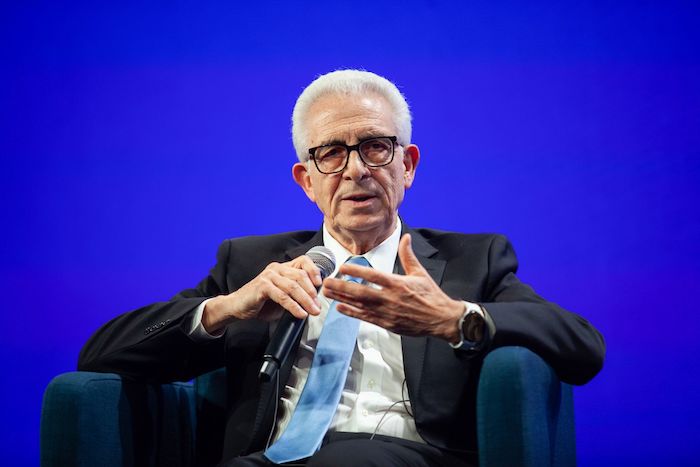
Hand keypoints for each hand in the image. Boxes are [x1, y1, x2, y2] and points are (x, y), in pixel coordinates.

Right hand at [203, 255, 322, 333]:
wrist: (238, 307)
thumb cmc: (261, 303)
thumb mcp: (283, 297)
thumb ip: (297, 295)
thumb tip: (315, 302)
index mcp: (283, 268)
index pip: (303, 261)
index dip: (314, 270)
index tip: (320, 284)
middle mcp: (276, 268)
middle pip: (300, 276)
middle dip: (312, 293)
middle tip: (318, 307)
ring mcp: (268, 276)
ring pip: (293, 287)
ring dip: (305, 301)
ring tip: (313, 312)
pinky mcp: (262, 286)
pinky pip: (282, 296)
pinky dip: (293, 306)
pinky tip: (300, 314)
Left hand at [322, 234, 463, 341]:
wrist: (441, 319)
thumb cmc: (431, 296)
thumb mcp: (420, 273)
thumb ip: (408, 255)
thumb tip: (405, 237)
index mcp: (398, 284)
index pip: (373, 276)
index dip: (356, 271)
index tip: (342, 267)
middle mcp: (390, 298)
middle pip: (361, 292)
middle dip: (342, 287)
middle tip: (326, 282)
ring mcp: (387, 312)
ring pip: (360, 305)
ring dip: (342, 299)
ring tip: (328, 293)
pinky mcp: (387, 323)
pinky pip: (365, 318)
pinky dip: (352, 313)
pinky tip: (340, 308)